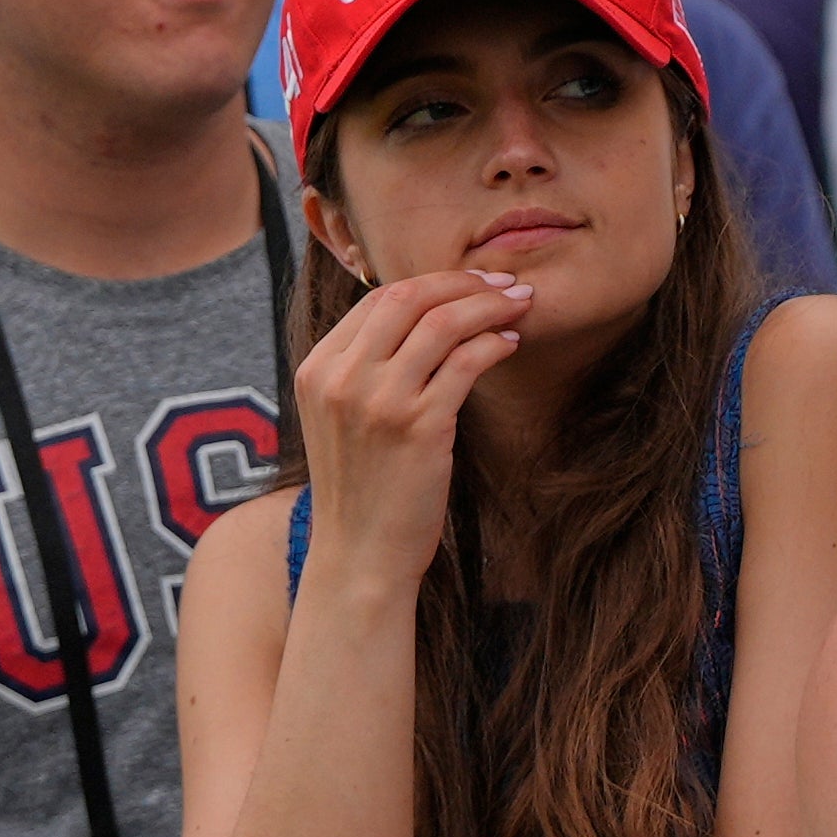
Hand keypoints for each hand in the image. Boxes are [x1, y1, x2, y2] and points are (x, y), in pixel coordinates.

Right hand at [295, 271, 530, 578]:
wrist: (360, 554)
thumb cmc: (362, 488)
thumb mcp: (342, 419)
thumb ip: (364, 369)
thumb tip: (422, 318)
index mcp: (318, 369)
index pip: (378, 298)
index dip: (432, 282)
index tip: (470, 281)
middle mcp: (342, 378)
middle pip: (409, 298)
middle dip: (464, 282)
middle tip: (505, 282)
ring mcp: (378, 401)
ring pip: (443, 323)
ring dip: (489, 306)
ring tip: (519, 305)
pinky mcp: (420, 427)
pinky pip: (466, 362)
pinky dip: (493, 344)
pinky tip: (509, 344)